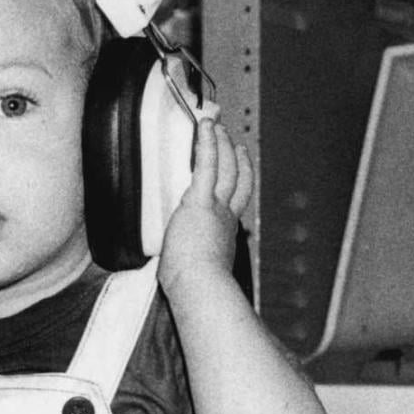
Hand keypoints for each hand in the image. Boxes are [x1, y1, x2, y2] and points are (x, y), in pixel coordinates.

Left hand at [159, 119, 252, 288]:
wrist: (199, 286)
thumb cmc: (193, 286)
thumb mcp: (193, 268)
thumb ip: (188, 260)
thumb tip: (174, 269)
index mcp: (224, 233)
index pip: (235, 202)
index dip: (239, 181)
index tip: (239, 166)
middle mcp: (226, 217)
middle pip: (236, 179)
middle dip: (233, 157)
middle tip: (230, 139)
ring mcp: (216, 208)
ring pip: (225, 168)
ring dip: (220, 144)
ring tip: (215, 126)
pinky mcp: (201, 201)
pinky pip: (207, 165)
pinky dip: (207, 144)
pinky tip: (206, 127)